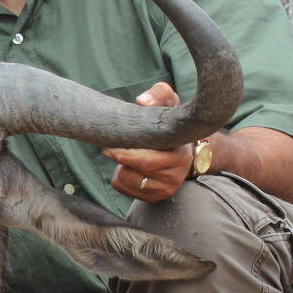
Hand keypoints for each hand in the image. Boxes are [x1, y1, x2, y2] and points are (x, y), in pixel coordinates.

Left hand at [105, 82, 196, 201]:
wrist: (184, 147)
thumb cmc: (171, 122)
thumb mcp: (168, 103)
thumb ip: (158, 95)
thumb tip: (143, 100)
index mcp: (179, 155)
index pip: (146, 160)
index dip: (124, 154)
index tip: (109, 146)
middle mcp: (175, 176)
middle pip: (135, 173)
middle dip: (118, 160)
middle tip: (108, 148)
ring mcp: (166, 189)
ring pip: (127, 182)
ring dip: (120, 169)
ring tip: (128, 156)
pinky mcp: (155, 197)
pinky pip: (125, 190)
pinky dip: (121, 178)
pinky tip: (130, 167)